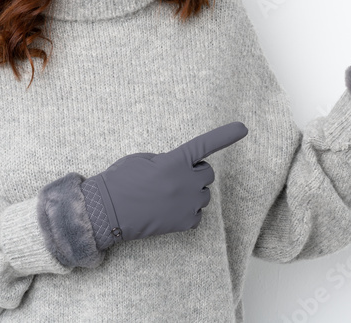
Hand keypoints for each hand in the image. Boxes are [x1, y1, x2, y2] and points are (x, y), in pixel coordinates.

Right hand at [85, 122, 248, 243]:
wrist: (107, 211)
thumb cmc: (121, 181)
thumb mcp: (143, 159)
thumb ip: (168, 161)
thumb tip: (180, 169)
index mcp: (174, 161)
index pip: (205, 145)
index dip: (225, 135)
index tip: (243, 128)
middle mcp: (185, 182)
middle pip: (207, 173)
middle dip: (195, 173)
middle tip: (173, 178)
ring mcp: (187, 203)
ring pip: (204, 195)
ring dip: (192, 192)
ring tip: (167, 196)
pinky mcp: (185, 223)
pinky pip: (197, 214)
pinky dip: (187, 212)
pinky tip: (168, 211)